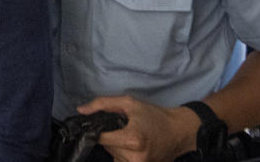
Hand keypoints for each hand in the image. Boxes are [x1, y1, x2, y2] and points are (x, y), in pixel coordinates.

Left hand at [78, 96, 199, 161]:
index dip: (97, 130)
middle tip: (123, 128)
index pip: (101, 138)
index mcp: (132, 139)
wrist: (178, 132)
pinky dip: (123, 154)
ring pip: (113, 155)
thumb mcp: (129, 103)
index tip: (99, 125)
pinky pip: (121, 161)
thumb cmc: (154, 116)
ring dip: (116, 146)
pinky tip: (133, 146)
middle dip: (110, 137)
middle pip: (107, 147)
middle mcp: (135, 157)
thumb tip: (81, 111)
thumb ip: (102, 104)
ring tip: (130, 136)